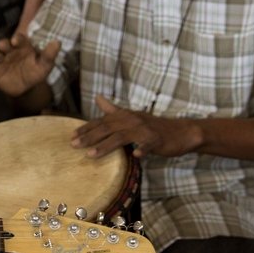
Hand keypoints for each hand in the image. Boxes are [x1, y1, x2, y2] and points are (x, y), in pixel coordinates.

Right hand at [0, 34, 59, 96]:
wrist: (26, 90)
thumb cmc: (35, 74)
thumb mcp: (45, 65)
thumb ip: (49, 55)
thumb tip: (57, 42)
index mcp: (23, 48)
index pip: (20, 40)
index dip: (18, 39)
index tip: (17, 41)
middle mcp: (10, 52)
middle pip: (5, 45)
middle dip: (3, 44)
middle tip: (3, 45)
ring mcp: (1, 61)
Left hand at [72, 96, 198, 158]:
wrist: (181, 131)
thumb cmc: (153, 126)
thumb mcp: (131, 116)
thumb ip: (113, 110)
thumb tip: (97, 97)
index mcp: (125, 116)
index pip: (101, 121)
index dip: (86, 128)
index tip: (71, 135)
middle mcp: (132, 120)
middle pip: (107, 128)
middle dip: (89, 137)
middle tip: (74, 145)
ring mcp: (145, 130)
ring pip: (122, 137)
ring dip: (106, 146)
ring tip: (91, 154)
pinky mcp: (157, 140)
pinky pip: (148, 145)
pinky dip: (142, 149)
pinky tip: (135, 154)